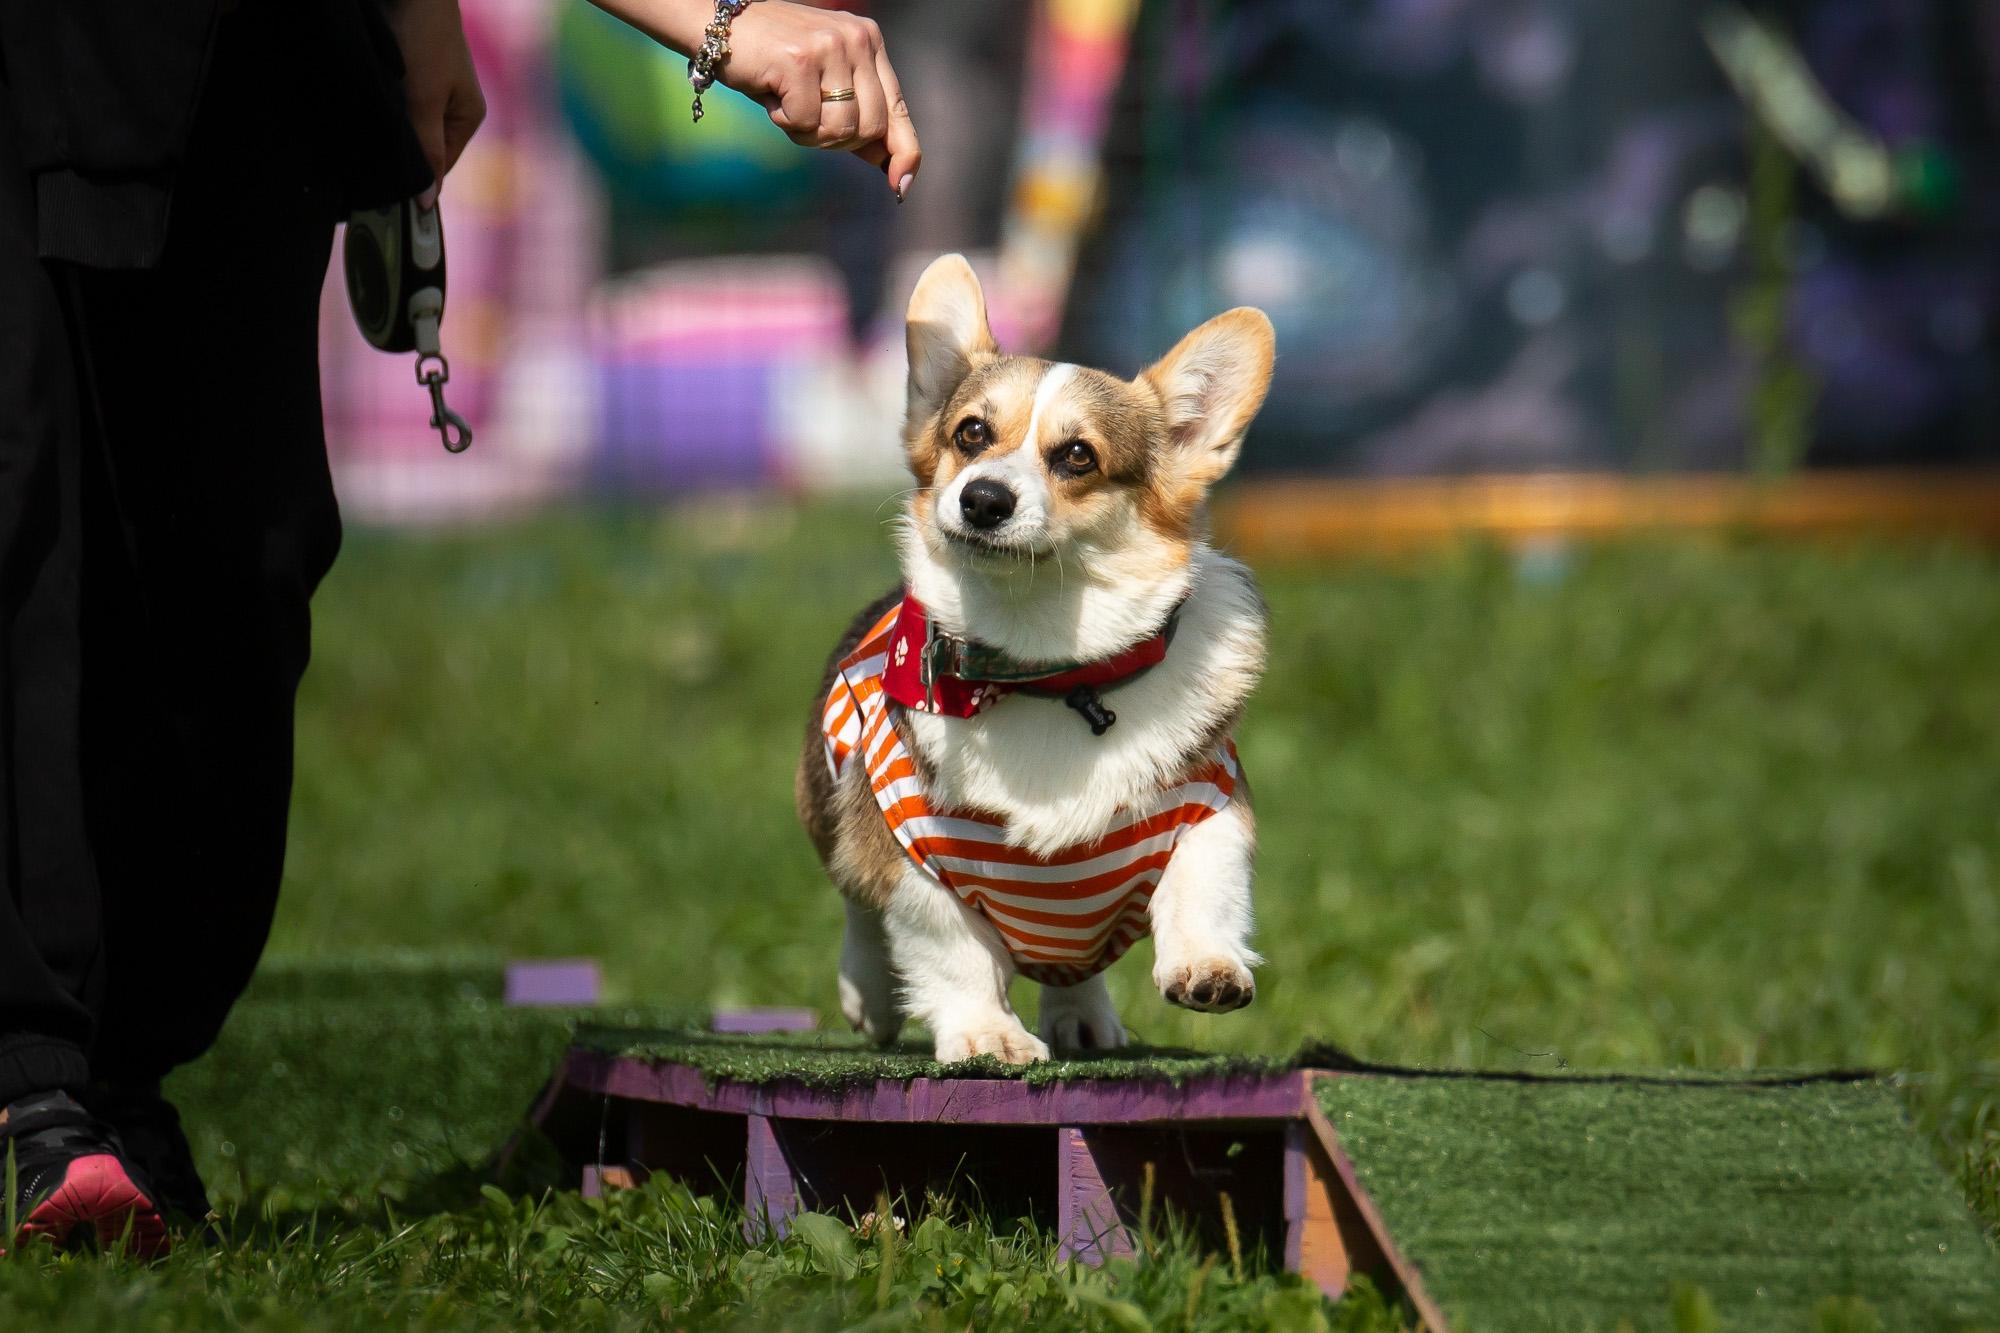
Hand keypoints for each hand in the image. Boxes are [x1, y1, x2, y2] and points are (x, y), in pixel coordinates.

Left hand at [387, 0, 488, 201]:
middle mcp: (453, 106)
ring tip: (367, 130)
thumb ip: (426, 150)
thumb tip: (427, 202)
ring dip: (389, 130)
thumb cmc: (424, 40)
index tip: (386, 194)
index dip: (417, 179)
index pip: (441, 166)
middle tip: (370, 162)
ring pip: (407, 126)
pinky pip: (397, 105)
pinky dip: (383, 109)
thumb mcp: (424, 101)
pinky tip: (367, 107)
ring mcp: (431, 88)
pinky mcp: (410, 72)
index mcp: (468, 117)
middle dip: (401, 152)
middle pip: (424, 146)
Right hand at [722, 2, 921, 196]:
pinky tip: (772, 93)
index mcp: (869, 43)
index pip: (898, 109)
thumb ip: (857, 118)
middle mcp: (857, 39)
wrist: (717, 25)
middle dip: (836, 141)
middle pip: (870, 128)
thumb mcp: (822, 87)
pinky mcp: (801, 60)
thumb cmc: (771, 62)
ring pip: (840, 129)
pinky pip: (806, 122)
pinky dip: (785, 121)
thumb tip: (891, 167)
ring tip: (787, 103)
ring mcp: (831, 46)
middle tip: (805, 120)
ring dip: (808, 133)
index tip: (900, 186)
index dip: (904, 152)